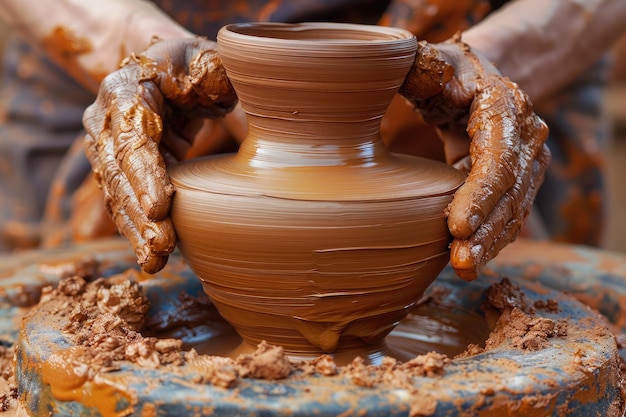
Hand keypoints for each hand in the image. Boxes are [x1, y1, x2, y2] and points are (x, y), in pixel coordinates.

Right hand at [83, 37, 236, 272]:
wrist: (159, 69)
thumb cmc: (188, 66)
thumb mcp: (207, 63)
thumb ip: (223, 83)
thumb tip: (257, 121)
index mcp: (126, 89)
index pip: (131, 134)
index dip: (144, 172)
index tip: (160, 206)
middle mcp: (107, 121)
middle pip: (119, 172)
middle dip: (139, 213)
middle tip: (162, 246)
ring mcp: (109, 148)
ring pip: (117, 194)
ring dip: (136, 230)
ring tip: (154, 262)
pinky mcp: (122, 171)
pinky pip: (125, 203)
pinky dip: (137, 230)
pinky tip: (150, 257)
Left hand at [399, 34, 550, 280]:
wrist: (477, 80)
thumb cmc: (447, 72)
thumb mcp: (431, 62)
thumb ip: (417, 68)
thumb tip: (395, 73)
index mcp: (505, 106)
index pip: (498, 157)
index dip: (480, 194)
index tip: (457, 226)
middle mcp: (525, 136)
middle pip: (510, 192)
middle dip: (486, 231)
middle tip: (460, 262)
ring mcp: (526, 162)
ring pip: (512, 209)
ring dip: (490, 243)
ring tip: (464, 268)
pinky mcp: (516, 181)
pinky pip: (507, 215)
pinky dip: (491, 239)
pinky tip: (471, 259)